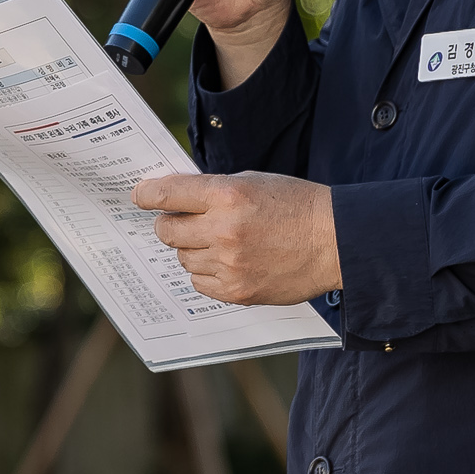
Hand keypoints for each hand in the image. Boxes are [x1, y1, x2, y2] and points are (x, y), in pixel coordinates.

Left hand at [132, 171, 341, 304]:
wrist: (334, 241)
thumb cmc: (296, 206)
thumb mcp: (253, 182)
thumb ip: (214, 190)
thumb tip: (176, 199)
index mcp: (227, 194)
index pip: (168, 193)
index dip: (147, 194)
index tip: (139, 196)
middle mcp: (223, 230)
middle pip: (167, 230)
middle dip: (169, 223)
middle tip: (180, 221)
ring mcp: (229, 264)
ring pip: (183, 258)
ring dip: (192, 249)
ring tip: (219, 242)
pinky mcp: (237, 291)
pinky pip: (199, 282)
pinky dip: (207, 272)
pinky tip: (227, 261)